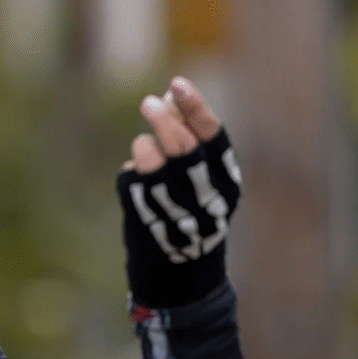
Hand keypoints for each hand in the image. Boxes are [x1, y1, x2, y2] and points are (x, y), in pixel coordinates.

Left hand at [117, 76, 241, 308]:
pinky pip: (131, 181)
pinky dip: (131, 170)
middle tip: (148, 103)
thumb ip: (189, 142)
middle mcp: (205, 200)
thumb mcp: (202, 180)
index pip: (214, 136)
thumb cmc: (192, 215)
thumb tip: (167, 99)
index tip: (176, 84)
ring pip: (152, 163)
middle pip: (183, 148)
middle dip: (164, 119)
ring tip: (145, 143)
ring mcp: (175, 212)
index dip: (195, 107)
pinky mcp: (146, 222)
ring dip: (145, 145)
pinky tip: (137, 176)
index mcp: (227, 184)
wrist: (179, 274)